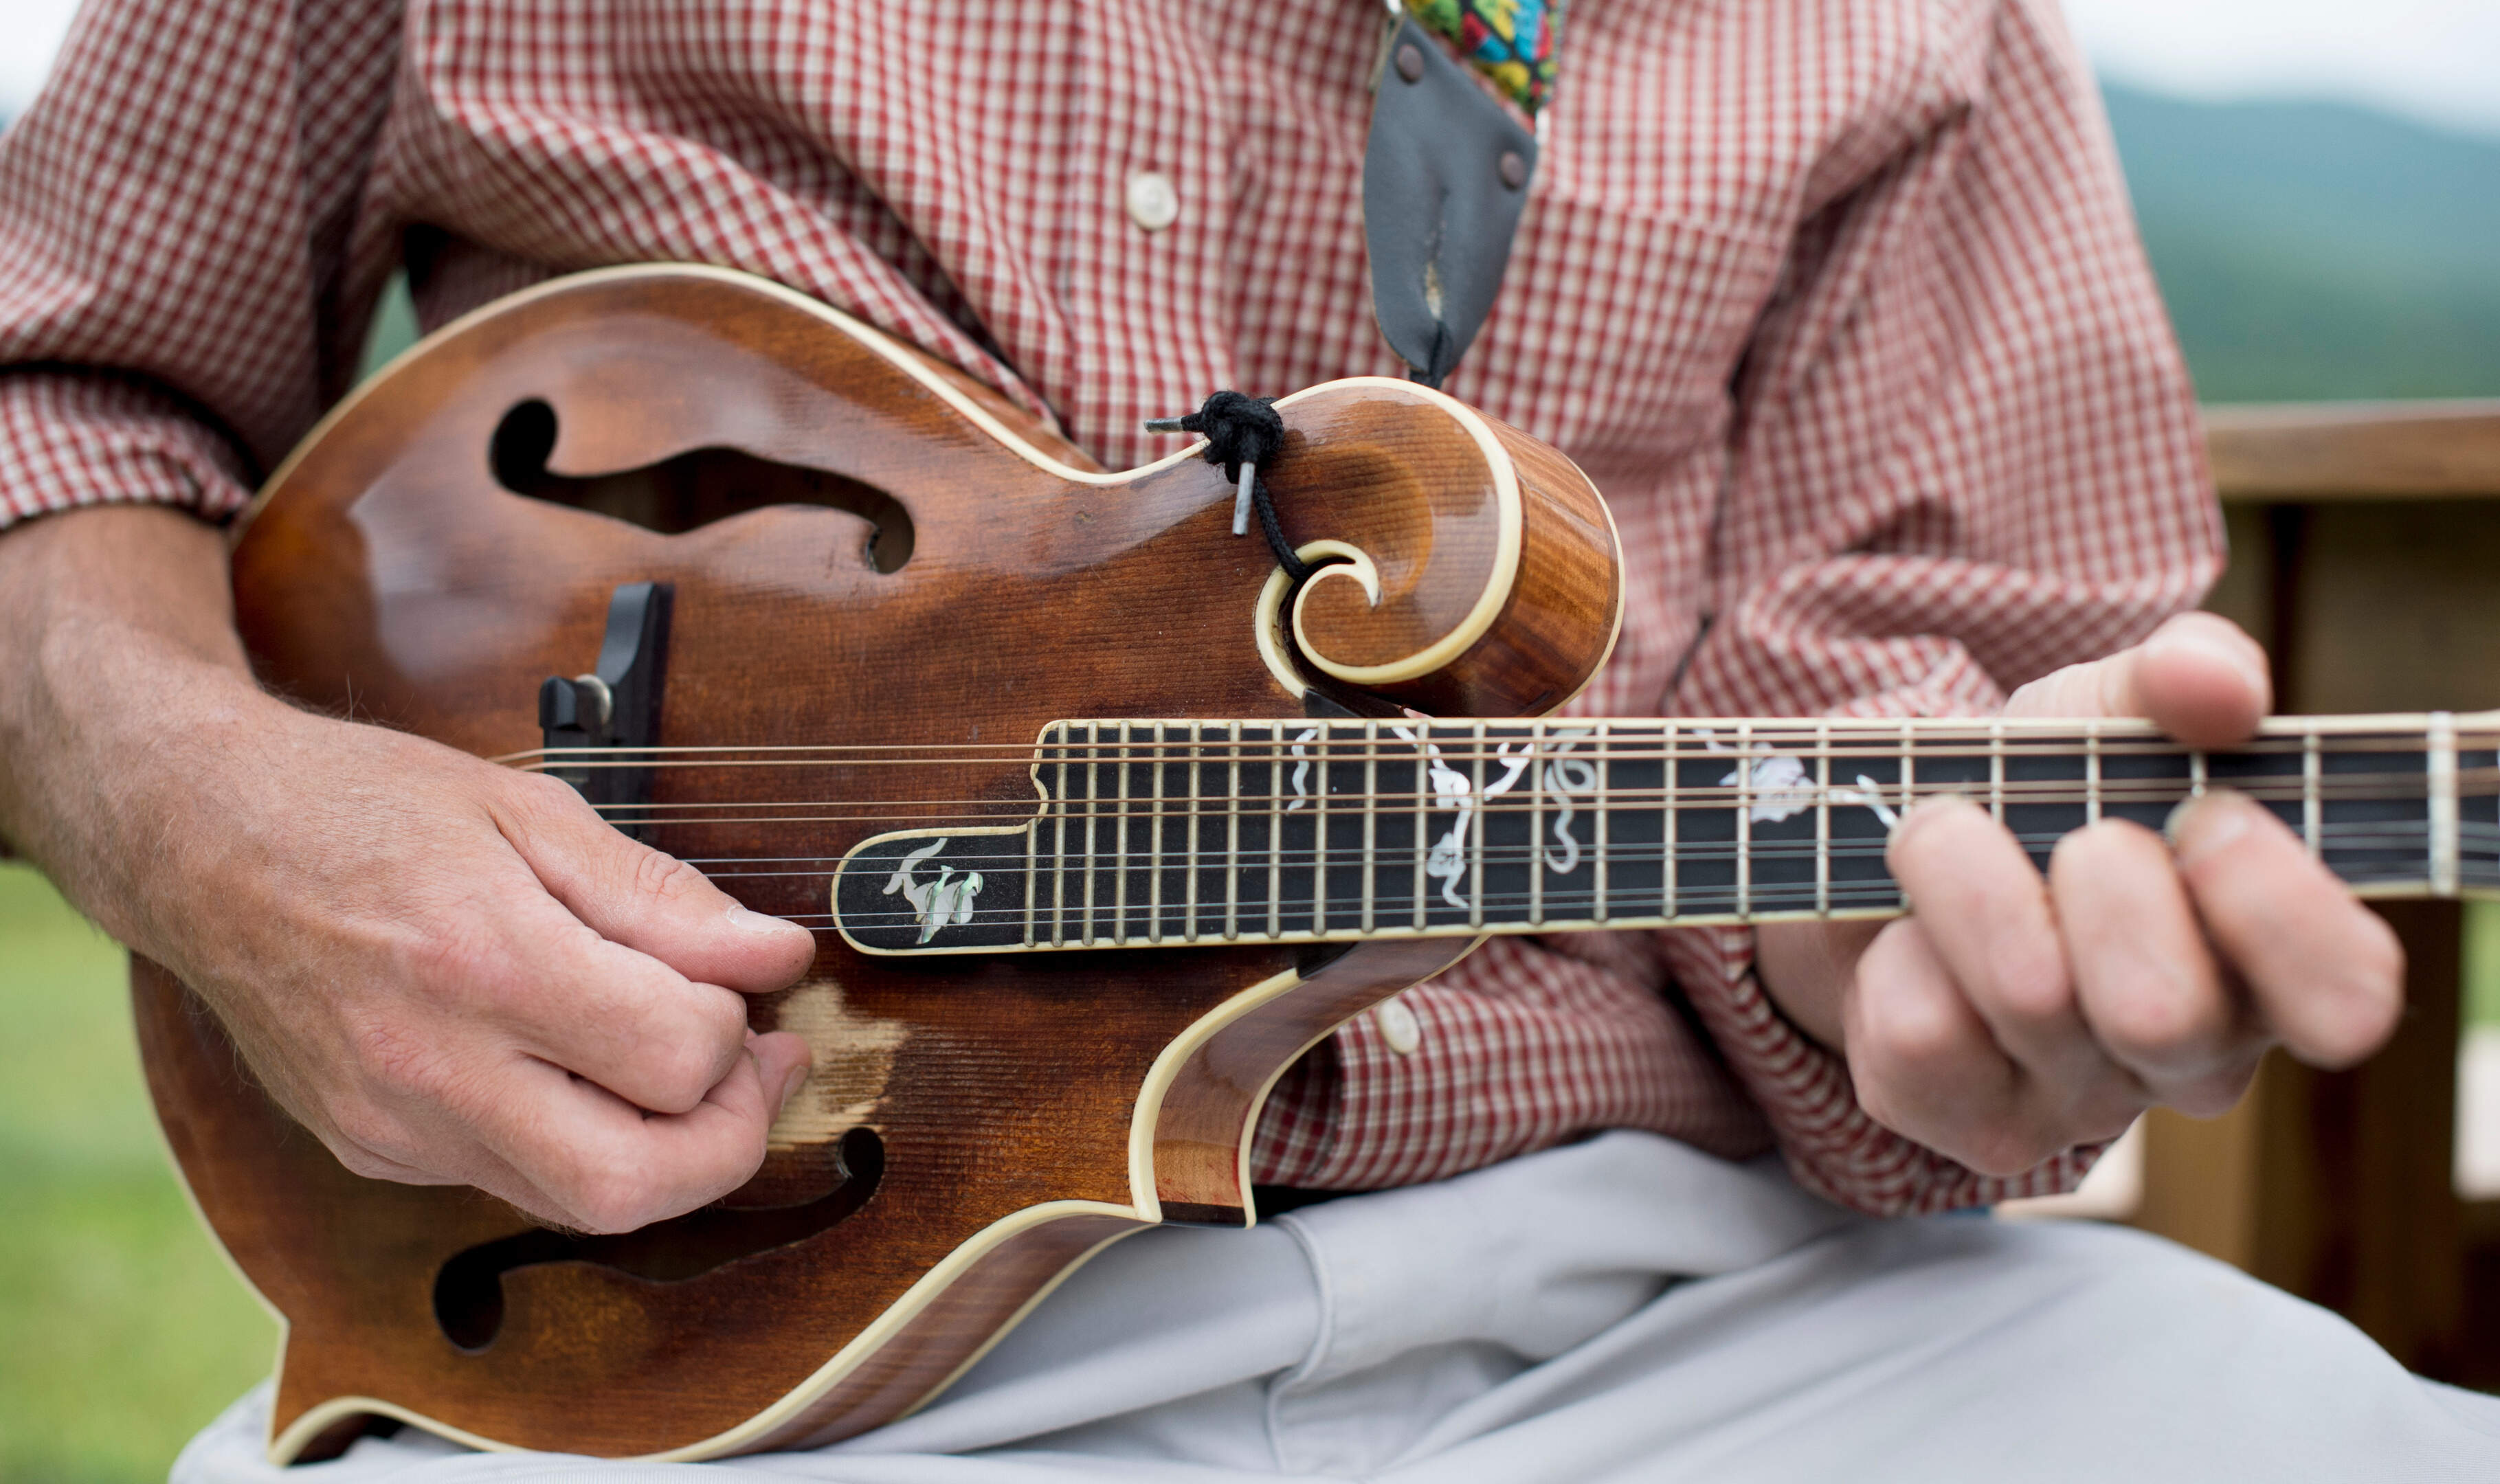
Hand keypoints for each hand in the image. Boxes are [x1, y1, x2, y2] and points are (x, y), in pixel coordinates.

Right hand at [0, 505, 815, 1231]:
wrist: (198, 838)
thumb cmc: (364, 806)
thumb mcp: (532, 812)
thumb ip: (664, 898)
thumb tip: (776, 955)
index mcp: (484, 961)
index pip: (673, 1057)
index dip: (739, 1029)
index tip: (750, 984)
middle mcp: (431, 1065)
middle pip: (633, 1185)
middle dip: (727, 1138)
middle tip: (754, 1067)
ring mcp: (394, 1124)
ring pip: (577, 1204)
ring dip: (662, 1153)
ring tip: (680, 1065)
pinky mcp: (372, 1150)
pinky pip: (511, 1180)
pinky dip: (577, 1142)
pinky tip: (580, 1069)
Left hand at [1754, 612, 2404, 1175]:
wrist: (1894, 850)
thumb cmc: (2044, 789)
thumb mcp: (2115, 709)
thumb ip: (2186, 674)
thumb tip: (2215, 684)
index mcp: (2271, 960)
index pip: (2348, 994)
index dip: (2279, 909)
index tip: (2208, 817)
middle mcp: (2190, 1054)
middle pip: (2164, 1011)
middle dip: (2096, 878)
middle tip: (2070, 831)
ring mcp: (2077, 1104)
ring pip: (2028, 999)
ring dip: (1966, 875)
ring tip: (1948, 834)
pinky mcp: (1966, 1123)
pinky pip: (1920, 1033)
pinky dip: (1896, 950)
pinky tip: (1909, 933)